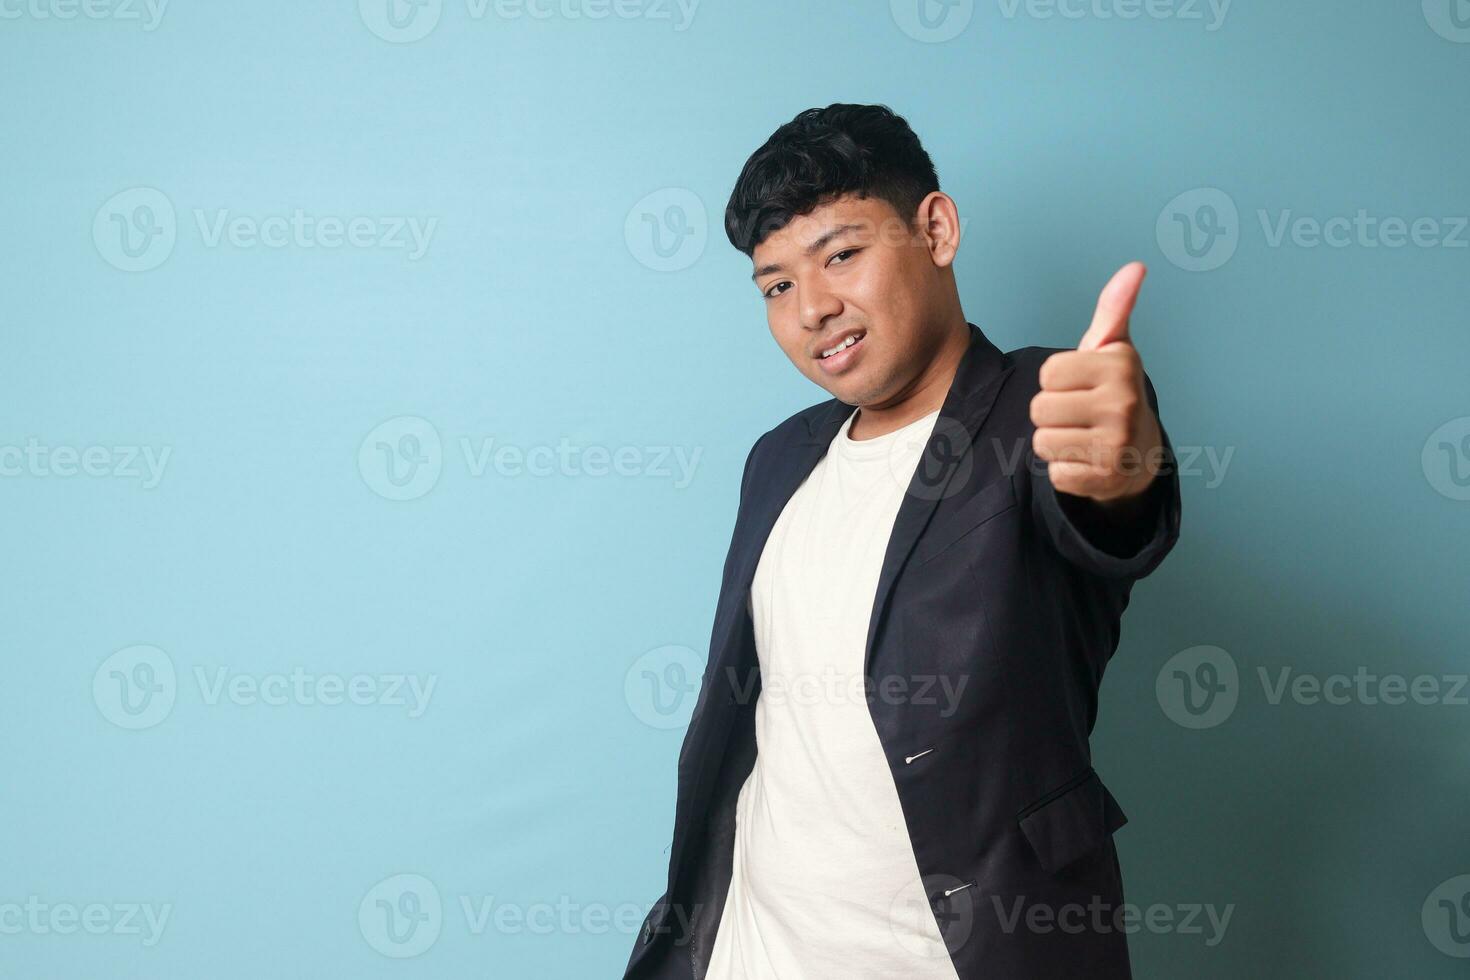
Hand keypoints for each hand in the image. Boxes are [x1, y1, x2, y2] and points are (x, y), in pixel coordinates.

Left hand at [1029, 262, 1164, 506]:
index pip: (1047, 373)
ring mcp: (1117, 443)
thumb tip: (1135, 267)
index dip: (1056, 381)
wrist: (1140, 452)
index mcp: (1120, 365)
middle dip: (1052, 413)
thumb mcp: (1112, 350)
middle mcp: (1124, 402)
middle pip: (1039, 408)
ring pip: (1042, 441)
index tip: (1081, 385)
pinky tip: (1087, 461)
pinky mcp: (1105, 478)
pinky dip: (1064, 470)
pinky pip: (1054, 473)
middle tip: (1080, 415)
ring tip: (1082, 437)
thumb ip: (1114, 309)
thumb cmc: (1114, 392)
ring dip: (1055, 442)